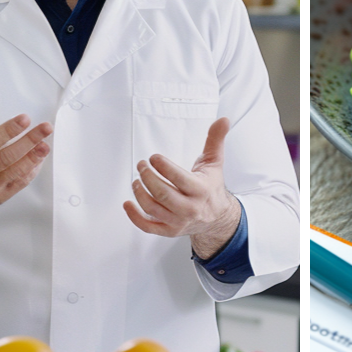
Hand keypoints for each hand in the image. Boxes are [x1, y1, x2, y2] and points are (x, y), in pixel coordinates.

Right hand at [0, 85, 52, 257]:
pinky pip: (20, 183)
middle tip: (46, 127)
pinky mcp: (1, 198)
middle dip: (28, 141)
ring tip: (46, 143)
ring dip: (34, 157)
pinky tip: (40, 157)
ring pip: (16, 172)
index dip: (7, 130)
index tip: (25, 118)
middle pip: (6, 157)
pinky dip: (32, 170)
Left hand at [123, 117, 240, 258]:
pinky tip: (128, 203)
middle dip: (147, 177)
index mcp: (201, 190)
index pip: (177, 178)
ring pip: (152, 208)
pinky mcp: (169, 230)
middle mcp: (190, 208)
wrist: (217, 217)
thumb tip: (223, 120)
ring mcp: (178, 221)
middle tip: (141, 165)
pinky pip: (148, 226)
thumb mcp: (214, 163)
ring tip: (136, 180)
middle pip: (161, 193)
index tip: (153, 158)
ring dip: (139, 192)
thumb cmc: (211, 187)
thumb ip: (215, 140)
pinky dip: (134, 216)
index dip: (162, 166)